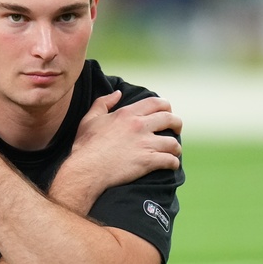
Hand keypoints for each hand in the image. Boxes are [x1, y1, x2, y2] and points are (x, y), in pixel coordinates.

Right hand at [65, 90, 181, 191]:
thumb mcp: (90, 119)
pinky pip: (170, 160)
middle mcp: (139, 126)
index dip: (166, 107)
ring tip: (174, 151)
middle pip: (170, 119)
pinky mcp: (148, 162)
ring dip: (176, 148)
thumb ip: (103, 103)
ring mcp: (145, 144)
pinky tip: (171, 165)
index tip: (167, 113)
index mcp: (127, 114)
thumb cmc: (86, 146)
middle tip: (176, 129)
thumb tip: (117, 93)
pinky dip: (173, 163)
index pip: (156, 103)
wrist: (86, 170)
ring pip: (173, 143)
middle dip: (177, 124)